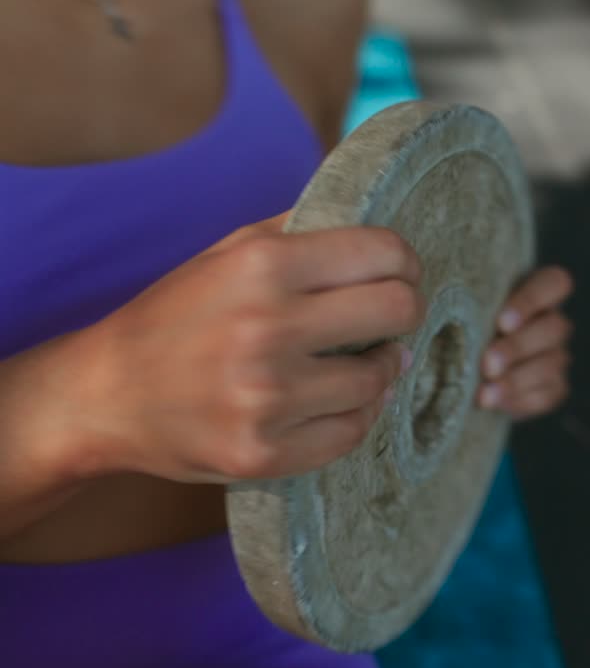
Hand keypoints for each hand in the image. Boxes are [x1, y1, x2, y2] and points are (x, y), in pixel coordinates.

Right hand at [84, 215, 424, 483]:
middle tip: (392, 318)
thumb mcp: (226, 253)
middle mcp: (266, 329)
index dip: (404, 262)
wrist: (106, 395)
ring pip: (379, 378)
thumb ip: (298, 229)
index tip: (401, 272)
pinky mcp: (263, 453)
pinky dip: (356, 414)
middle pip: (397, 311)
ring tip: (362, 361)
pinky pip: (351, 432)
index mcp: (261, 266)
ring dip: (380, 368)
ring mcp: (265, 398)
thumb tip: (371, 213)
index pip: (382, 253)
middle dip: (404, 310)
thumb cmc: (174, 317)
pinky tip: (339, 399)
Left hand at [476, 267, 573, 420]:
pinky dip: (519, 400)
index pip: (555, 283)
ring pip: (551, 364)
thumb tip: (438, 302)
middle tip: (487, 365)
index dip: (532, 302)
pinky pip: (546, 394)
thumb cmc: (463, 327)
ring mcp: (556, 355)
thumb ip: (464, 301)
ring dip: (516, 380)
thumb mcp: (463, 309)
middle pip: (554, 328)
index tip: (501, 323)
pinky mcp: (554, 387)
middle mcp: (552, 321)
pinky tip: (494, 403)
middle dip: (518, 348)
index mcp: (537, 291)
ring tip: (484, 394)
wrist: (463, 371)